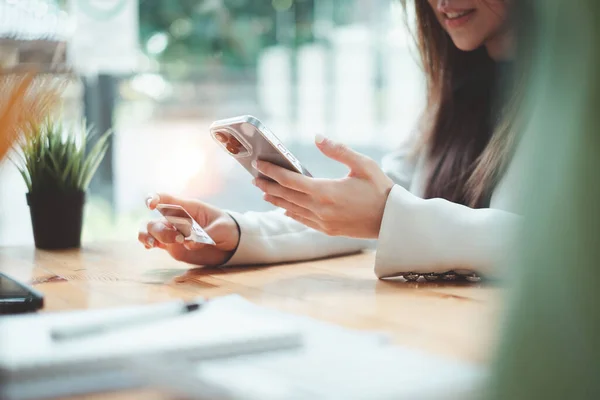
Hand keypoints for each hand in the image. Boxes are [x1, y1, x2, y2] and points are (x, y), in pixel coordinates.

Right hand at [138, 193, 239, 265]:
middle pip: (157, 220)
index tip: (151, 206)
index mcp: (188, 208)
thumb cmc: (226, 228)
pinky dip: (148, 242)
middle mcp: (176, 218)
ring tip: (154, 244)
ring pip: (151, 230)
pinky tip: (149, 247)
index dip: (154, 198)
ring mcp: (172, 231)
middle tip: (179, 239)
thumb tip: (188, 243)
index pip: (166, 198)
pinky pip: (155, 241)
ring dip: (148, 236)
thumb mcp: (222, 229)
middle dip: (162, 231)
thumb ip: (205, 236)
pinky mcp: (172, 244)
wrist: (230, 242)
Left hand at [253, 135, 393, 238]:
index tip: (259, 164)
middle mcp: (320, 208)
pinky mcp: (328, 230)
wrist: (392, 221)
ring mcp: (323, 222)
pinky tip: (285, 209)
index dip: (272, 172)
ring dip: (276, 200)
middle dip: (269, 186)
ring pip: (292, 210)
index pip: (291, 180)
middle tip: (255, 179)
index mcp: (326, 191)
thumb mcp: (363, 164)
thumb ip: (338, 150)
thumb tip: (317, 137)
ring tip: (264, 193)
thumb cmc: (380, 189)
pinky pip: (303, 221)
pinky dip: (291, 213)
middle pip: (286, 196)